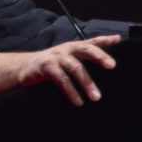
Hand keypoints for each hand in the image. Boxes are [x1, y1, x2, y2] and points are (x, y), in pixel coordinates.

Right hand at [0, 35, 119, 104]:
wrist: (24, 67)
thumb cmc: (51, 64)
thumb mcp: (68, 58)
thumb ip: (84, 56)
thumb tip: (104, 59)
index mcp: (73, 47)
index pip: (91, 41)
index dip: (104, 39)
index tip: (117, 39)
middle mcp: (66, 49)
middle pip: (85, 49)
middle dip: (99, 56)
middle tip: (112, 65)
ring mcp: (57, 57)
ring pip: (75, 68)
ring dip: (87, 83)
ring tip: (96, 97)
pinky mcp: (47, 67)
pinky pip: (62, 80)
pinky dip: (71, 91)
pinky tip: (78, 101)